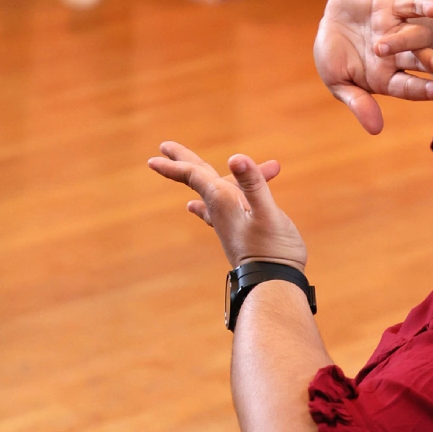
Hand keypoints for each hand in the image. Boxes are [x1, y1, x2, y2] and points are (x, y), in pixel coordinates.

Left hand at [148, 142, 307, 271]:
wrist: (274, 283)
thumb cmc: (272, 250)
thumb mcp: (266, 212)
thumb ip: (253, 184)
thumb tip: (236, 158)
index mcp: (223, 199)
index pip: (193, 174)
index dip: (177, 162)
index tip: (158, 151)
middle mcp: (221, 209)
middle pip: (197, 179)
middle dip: (183, 162)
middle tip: (164, 148)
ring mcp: (227, 222)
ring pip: (214, 191)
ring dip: (211, 174)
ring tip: (195, 165)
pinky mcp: (238, 232)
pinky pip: (219, 210)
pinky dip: (216, 200)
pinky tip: (199, 206)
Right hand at [313, 0, 432, 133]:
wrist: (329, 20)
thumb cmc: (334, 57)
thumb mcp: (338, 83)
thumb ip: (358, 103)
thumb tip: (375, 130)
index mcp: (387, 78)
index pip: (411, 86)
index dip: (428, 89)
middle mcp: (398, 56)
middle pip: (421, 60)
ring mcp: (397, 30)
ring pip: (414, 35)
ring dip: (404, 40)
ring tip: (380, 47)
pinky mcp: (392, 7)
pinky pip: (412, 6)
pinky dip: (423, 6)